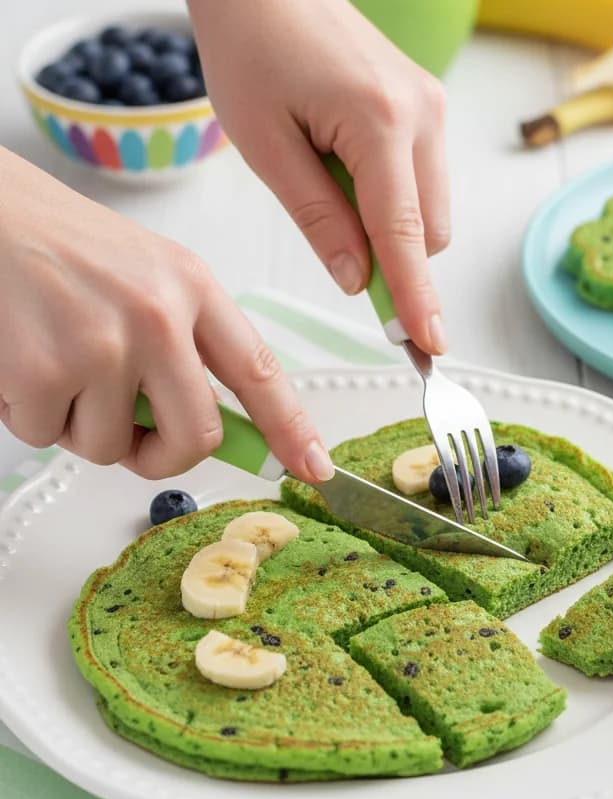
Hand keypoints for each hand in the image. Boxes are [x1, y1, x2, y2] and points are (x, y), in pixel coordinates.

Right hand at [0, 149, 331, 483]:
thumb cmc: (60, 247)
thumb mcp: (146, 274)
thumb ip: (185, 343)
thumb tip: (206, 429)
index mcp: (193, 288)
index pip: (259, 371)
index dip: (290, 428)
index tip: (313, 468)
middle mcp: (159, 316)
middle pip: (195, 436)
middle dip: (163, 455)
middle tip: (132, 437)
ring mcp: (104, 343)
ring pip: (111, 447)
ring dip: (80, 425)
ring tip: (54, 362)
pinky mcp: (46, 368)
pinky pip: (49, 436)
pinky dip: (28, 414)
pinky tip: (18, 362)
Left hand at [188, 0, 449, 354]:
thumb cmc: (251, 45)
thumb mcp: (265, 144)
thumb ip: (317, 218)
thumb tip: (356, 281)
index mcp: (380, 122)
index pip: (405, 235)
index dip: (416, 298)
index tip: (430, 347)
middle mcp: (423, 115)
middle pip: (430, 233)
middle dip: (395, 261)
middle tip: (342, 260)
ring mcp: (432, 108)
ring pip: (431, 212)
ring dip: (391, 228)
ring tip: (328, 183)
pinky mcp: (427, 107)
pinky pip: (424, 181)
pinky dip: (392, 201)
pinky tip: (346, 168)